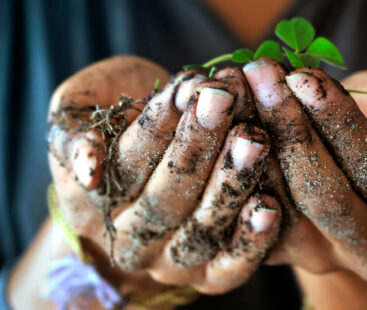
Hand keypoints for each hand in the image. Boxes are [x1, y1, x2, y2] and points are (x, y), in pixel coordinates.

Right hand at [47, 56, 280, 294]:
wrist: (146, 161)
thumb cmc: (117, 122)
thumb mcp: (76, 113)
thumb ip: (70, 134)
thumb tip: (88, 167)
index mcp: (89, 204)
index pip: (123, 167)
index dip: (155, 127)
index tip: (186, 88)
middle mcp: (130, 241)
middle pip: (164, 200)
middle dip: (196, 148)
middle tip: (223, 101)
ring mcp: (170, 262)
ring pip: (199, 231)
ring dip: (229, 185)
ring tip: (253, 139)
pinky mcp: (208, 275)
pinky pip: (229, 267)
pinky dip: (251, 239)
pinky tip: (270, 205)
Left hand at [243, 59, 366, 282]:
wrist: (350, 171)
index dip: (339, 122)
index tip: (304, 78)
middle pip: (327, 197)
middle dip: (291, 132)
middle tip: (261, 80)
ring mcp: (325, 258)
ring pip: (284, 211)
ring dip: (255, 151)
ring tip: (235, 98)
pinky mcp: (285, 256)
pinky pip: (254, 220)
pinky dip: (238, 176)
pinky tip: (223, 132)